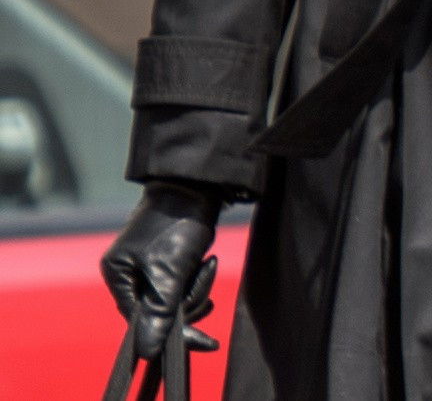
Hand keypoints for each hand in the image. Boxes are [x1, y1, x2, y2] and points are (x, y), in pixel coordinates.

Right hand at [100, 183, 221, 358]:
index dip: (170, 332)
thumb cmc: (178, 225)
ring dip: (196, 288)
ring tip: (208, 264)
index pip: (139, 320)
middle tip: (206, 281)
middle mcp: (127, 272)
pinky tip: (209, 262)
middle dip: (188, 301)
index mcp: (117, 275)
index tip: (203, 341)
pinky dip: (198, 278)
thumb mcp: (169, 272)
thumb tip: (146, 352)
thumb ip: (159, 312)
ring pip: (174, 298)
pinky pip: (182, 284)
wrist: (199, 185)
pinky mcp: (167, 259)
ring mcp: (147, 266)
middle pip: (158, 310)